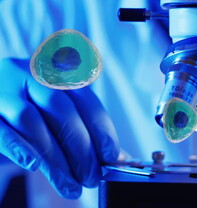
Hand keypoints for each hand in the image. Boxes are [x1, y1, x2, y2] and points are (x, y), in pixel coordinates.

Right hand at [0, 58, 119, 198]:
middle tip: (91, 177)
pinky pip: (2, 130)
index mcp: (55, 74)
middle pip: (61, 109)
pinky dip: (19, 148)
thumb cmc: (26, 117)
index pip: (85, 99)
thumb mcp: (56, 120)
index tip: (111, 156)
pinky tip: (34, 166)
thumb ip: (86, 135)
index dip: (101, 128)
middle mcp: (29, 75)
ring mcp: (2, 89)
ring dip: (55, 158)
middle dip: (81, 147)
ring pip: (32, 122)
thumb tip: (120, 159)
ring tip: (70, 186)